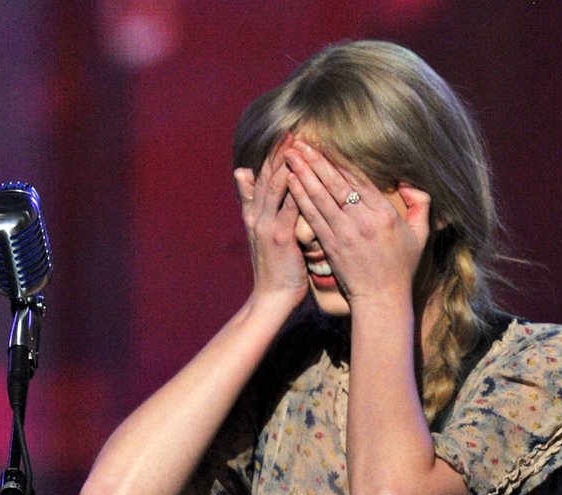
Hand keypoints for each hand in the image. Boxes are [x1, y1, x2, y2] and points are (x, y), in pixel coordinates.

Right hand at [235, 133, 308, 309]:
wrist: (272, 297)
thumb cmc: (276, 268)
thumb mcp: (265, 237)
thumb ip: (263, 211)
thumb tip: (254, 187)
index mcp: (254, 214)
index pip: (263, 177)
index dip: (272, 156)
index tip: (285, 136)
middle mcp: (257, 215)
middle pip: (268, 176)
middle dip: (280, 153)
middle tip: (292, 131)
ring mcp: (266, 225)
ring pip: (276, 187)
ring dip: (287, 163)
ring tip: (298, 143)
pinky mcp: (280, 236)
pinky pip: (290, 206)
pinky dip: (297, 189)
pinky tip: (307, 174)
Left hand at [282, 139, 430, 306]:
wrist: (381, 297)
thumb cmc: (402, 265)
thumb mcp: (420, 234)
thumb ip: (420, 204)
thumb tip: (408, 182)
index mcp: (384, 215)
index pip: (359, 180)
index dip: (340, 160)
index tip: (326, 143)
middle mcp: (362, 221)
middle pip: (335, 184)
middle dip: (315, 161)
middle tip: (298, 143)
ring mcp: (343, 233)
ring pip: (319, 198)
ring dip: (302, 175)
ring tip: (289, 156)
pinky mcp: (329, 245)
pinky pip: (312, 217)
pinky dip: (300, 198)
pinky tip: (290, 183)